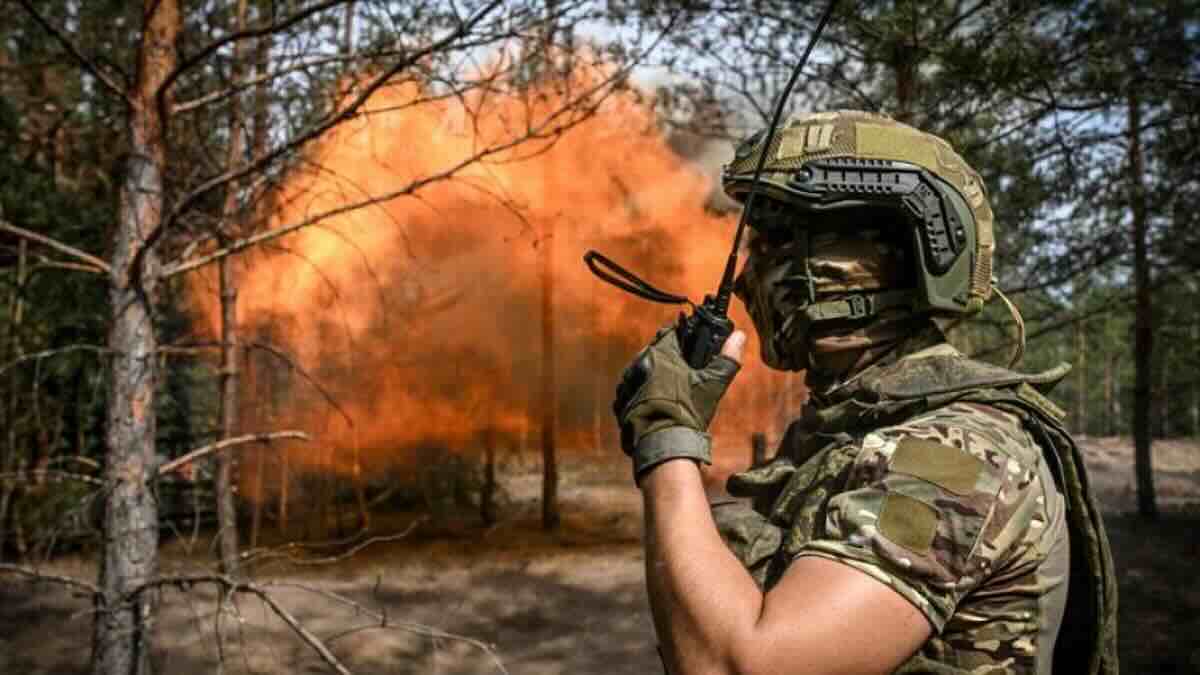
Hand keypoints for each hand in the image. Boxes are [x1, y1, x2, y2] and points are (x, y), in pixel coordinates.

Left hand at [613, 322, 744, 481]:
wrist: (663, 445)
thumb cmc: (688, 413)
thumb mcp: (713, 384)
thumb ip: (727, 358)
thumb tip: (740, 337)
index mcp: (660, 355)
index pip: (670, 334)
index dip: (683, 338)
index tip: (691, 347)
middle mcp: (638, 364)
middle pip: (655, 352)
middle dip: (669, 359)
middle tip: (684, 373)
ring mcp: (626, 384)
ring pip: (642, 371)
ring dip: (654, 376)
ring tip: (671, 393)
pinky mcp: (620, 402)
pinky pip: (632, 391)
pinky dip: (643, 394)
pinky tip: (656, 405)